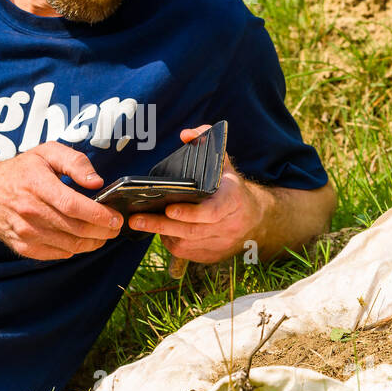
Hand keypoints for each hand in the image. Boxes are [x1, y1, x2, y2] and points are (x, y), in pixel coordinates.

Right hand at [0, 142, 123, 260]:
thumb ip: (75, 162)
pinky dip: (75, 249)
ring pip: (70, 245)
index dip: (99, 215)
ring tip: (103, 234)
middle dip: (103, 231)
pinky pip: (58, 253)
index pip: (73, 206)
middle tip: (116, 227)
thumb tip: (97, 182)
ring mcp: (26, 232)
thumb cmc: (20, 171)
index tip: (116, 217)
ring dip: (93, 243)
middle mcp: (30, 211)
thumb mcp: (46, 153)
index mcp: (37, 185)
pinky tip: (81, 239)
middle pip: (76, 229)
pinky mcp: (24, 247)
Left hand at [126, 125, 263, 264]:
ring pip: (187, 242)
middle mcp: (229, 224)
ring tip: (140, 222)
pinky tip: (159, 231)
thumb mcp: (224, 163)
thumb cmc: (231, 187)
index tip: (169, 209)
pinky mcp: (212, 255)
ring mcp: (221, 243)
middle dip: (162, 225)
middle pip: (192, 230)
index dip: (191, 213)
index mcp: (233, 200)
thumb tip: (186, 135)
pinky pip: (187, 251)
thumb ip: (206, 142)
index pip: (212, 211)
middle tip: (136, 218)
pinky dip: (171, 241)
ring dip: (162, 233)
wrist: (255, 219)